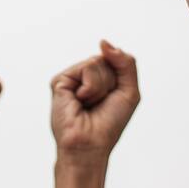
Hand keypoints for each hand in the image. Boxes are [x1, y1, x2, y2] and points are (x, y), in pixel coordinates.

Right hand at [50, 41, 139, 160]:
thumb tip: (103, 42)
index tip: (112, 99)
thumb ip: (125, 62)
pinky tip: (80, 102)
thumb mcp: (129, 90)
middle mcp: (82, 77)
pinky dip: (91, 88)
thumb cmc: (108, 124)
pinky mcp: (59, 81)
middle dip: (111, 82)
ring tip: (89, 104)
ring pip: (96, 62)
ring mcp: (70, 78)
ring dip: (101, 87)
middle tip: (100, 103)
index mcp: (97, 79)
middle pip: (106, 59)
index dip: (120, 78)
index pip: (115, 60)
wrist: (91, 145)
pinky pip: (87, 68)